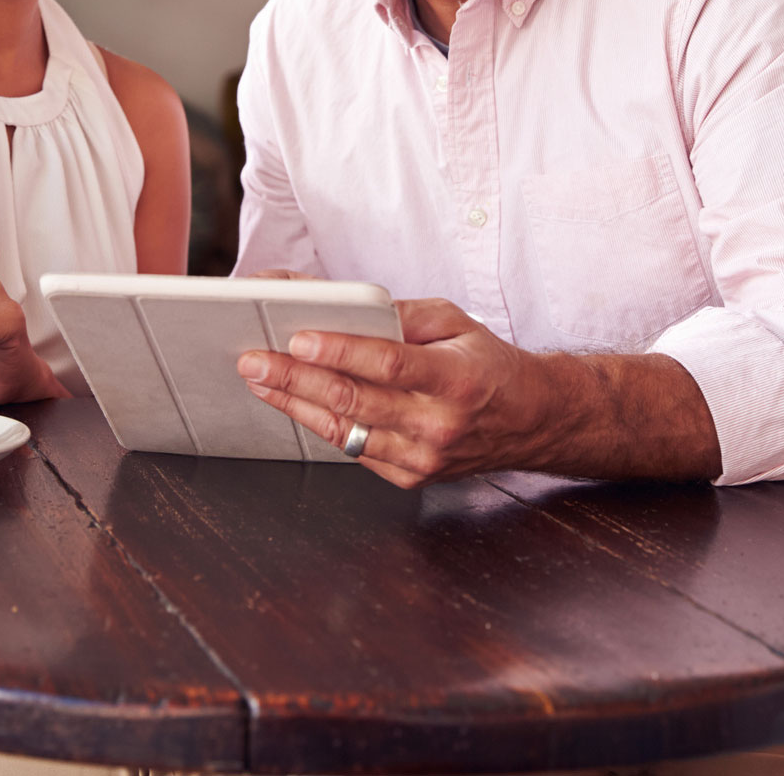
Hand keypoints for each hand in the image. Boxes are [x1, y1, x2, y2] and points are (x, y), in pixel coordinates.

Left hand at [236, 297, 557, 487]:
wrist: (529, 420)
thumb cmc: (487, 365)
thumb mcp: (456, 323)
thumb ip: (402, 315)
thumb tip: (343, 306)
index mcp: (456, 379)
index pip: (389, 364)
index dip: (341, 351)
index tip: (299, 337)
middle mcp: (439, 424)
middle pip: (355, 401)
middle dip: (296, 378)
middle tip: (254, 360)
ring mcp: (424, 458)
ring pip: (345, 432)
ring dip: (295, 404)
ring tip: (260, 380)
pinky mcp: (411, 477)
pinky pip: (354, 451)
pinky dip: (320, 425)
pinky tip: (294, 404)